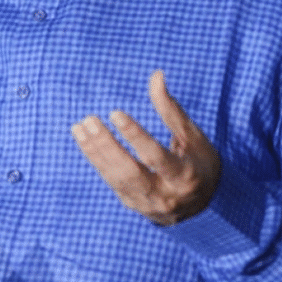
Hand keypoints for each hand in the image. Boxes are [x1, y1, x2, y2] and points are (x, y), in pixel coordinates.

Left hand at [70, 70, 220, 224]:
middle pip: (130, 172)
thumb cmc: (198, 162)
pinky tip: (85, 141)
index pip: (155, 156)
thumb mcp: (191, 136)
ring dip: (94, 152)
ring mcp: (148, 204)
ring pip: (116, 179)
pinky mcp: (133, 205)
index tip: (115, 113)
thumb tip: (156, 74)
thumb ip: (171, 109)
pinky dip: (97, 160)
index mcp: (185, 177)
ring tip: (79, 128)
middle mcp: (166, 195)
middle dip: (106, 146)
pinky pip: (111, 182)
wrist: (202, 206)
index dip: (134, 135)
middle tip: (89, 120)